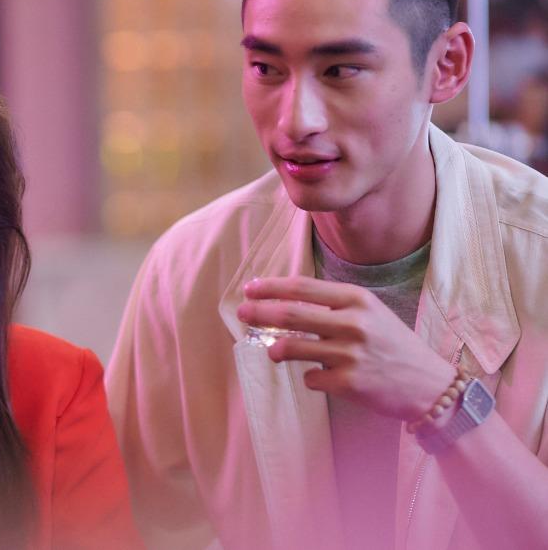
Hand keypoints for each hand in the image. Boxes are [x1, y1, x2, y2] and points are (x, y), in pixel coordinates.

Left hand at [237, 276, 455, 419]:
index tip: (249, 288)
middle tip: (242, 313)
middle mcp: (353, 323)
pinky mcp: (348, 383)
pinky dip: (311, 377)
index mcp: (357, 300)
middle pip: (290, 314)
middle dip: (260, 313)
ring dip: (276, 349)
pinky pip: (310, 378)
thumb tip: (284, 301)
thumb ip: (333, 306)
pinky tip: (324, 377)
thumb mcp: (370, 313)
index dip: (271, 288)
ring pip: (292, 347)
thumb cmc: (393, 345)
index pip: (302, 288)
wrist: (429, 385)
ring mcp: (350, 354)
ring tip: (273, 352)